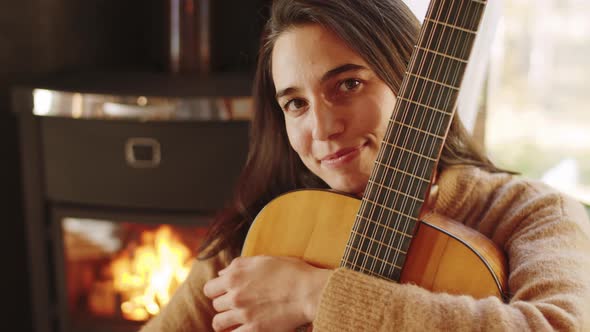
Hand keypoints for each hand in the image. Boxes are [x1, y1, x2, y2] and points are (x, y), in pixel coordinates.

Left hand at [203, 256, 331, 331]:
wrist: (309, 291)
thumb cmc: (291, 272)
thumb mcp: (263, 260)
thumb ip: (238, 265)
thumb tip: (222, 274)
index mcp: (235, 276)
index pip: (209, 289)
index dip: (216, 292)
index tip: (224, 294)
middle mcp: (235, 295)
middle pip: (216, 306)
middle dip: (225, 305)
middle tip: (237, 306)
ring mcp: (243, 314)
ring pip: (219, 323)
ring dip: (226, 322)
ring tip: (235, 321)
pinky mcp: (254, 330)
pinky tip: (242, 330)